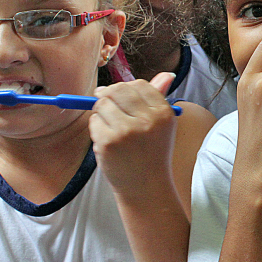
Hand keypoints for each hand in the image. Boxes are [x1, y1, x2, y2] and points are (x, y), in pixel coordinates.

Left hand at [90, 72, 179, 197]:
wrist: (146, 187)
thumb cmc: (152, 153)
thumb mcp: (161, 125)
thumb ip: (160, 97)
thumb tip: (167, 74)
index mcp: (163, 113)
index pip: (139, 85)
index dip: (126, 88)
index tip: (119, 97)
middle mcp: (147, 120)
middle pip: (118, 89)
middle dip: (108, 95)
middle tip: (106, 105)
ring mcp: (127, 131)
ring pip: (103, 104)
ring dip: (101, 112)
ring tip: (110, 127)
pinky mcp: (108, 142)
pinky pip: (94, 121)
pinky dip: (96, 128)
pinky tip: (106, 140)